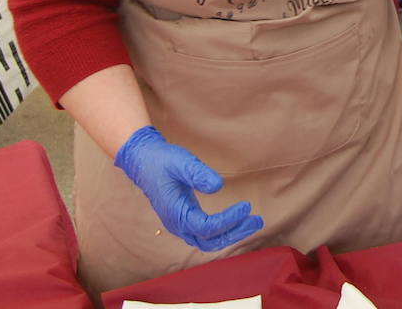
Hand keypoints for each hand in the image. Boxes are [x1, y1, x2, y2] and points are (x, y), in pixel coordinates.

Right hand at [114, 126, 263, 250]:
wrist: (143, 161)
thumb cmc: (162, 161)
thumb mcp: (182, 162)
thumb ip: (198, 173)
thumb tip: (218, 186)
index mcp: (177, 213)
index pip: (207, 227)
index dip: (229, 220)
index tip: (246, 206)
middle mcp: (178, 224)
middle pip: (210, 241)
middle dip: (235, 234)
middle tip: (257, 221)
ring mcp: (180, 224)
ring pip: (207, 241)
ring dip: (231, 234)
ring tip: (252, 222)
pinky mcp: (183, 219)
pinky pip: (204, 234)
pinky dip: (222, 231)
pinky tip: (237, 220)